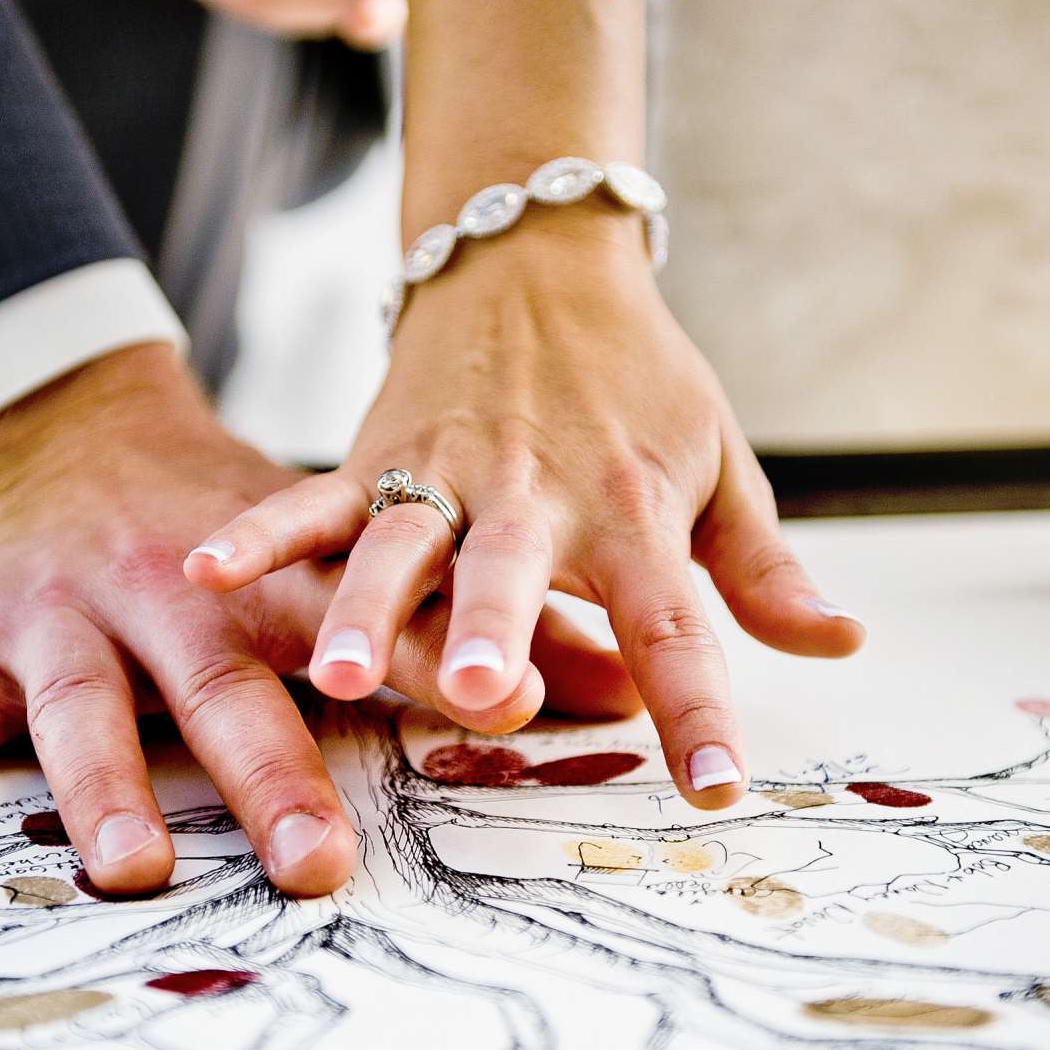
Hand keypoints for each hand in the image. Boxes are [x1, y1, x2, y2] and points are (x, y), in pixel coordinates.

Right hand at [0, 343, 635, 894]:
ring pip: (82, 706)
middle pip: (225, 685)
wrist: (72, 428)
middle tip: (316, 863)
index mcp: (276, 578)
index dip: (440, 659)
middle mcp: (170, 594)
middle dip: (268, 774)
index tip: (513, 705)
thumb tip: (628, 686)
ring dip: (101, 788)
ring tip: (131, 871)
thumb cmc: (237, 522)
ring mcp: (65, 618)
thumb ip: (477, 623)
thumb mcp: (347, 548)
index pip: (369, 618)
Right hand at [183, 220, 864, 810]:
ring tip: (339, 673)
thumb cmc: (638, 382)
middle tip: (487, 693)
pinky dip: (263, 531)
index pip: (673, 622)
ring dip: (370, 609)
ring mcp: (445, 475)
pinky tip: (207, 568)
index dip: (696, 708)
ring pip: (402, 546)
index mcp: (628, 511)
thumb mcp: (720, 465)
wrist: (538, 261)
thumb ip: (764, 570)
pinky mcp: (376, 455)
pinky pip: (312, 500)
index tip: (714, 788)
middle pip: (517, 575)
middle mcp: (533, 497)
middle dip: (501, 634)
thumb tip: (842, 644)